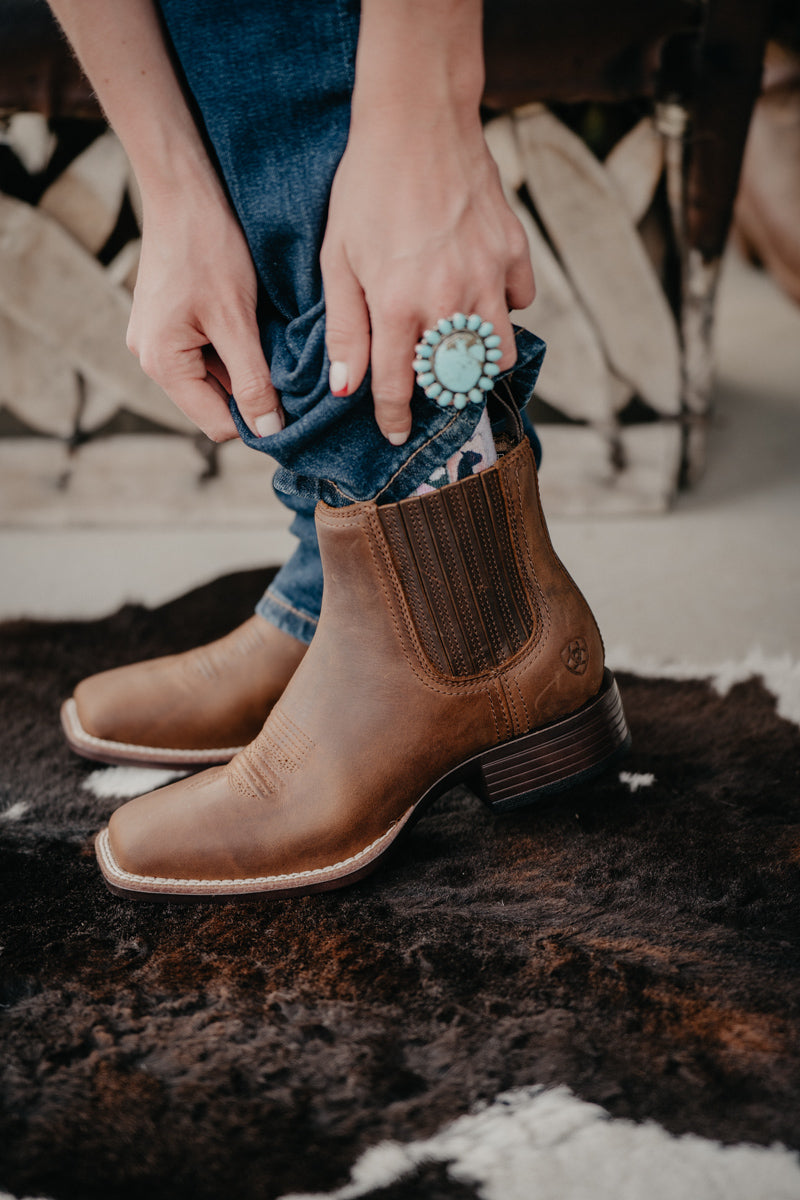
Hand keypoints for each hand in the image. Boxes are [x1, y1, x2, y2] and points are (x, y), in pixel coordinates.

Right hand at [127, 185, 282, 441]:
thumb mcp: (236, 319)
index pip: (218, 424)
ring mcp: (156, 341)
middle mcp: (151, 359)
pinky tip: (251, 325)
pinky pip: (207, 354)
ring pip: (214, 380)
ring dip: (245, 369)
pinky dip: (233, 349)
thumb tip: (269, 432)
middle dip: (252, 392)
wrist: (184, 189)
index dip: (258, 419)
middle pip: (214, 404)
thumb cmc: (209, 246)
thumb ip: (252, 381)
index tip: (295, 401)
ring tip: (267, 338)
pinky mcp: (167, 323)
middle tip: (288, 367)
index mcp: (162, 364)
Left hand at [321, 113, 534, 443]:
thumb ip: (344, 327)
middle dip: (441, 395)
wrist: (418, 120)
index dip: (394, 417)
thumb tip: (345, 387)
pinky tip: (480, 292)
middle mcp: (447, 300)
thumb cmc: (368, 188)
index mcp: (396, 305)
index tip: (395, 433)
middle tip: (429, 387)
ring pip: (498, 353)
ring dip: (478, 361)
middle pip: (456, 381)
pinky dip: (503, 308)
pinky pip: (520, 303)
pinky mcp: (514, 251)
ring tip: (459, 350)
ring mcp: (487, 277)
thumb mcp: (338, 258)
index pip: (399, 386)